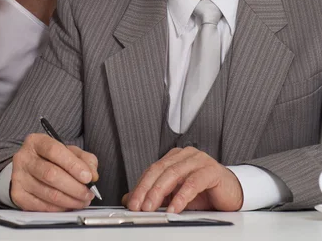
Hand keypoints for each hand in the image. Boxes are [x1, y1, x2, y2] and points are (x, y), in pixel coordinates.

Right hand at [10, 133, 98, 211]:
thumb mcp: (69, 151)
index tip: (88, 177)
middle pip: (51, 174)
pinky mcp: (17, 194)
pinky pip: (41, 206)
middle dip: (74, 187)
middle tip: (88, 193)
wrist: (29, 168)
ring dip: (70, 200)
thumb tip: (92, 175)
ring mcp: (18, 176)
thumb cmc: (52, 158)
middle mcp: (24, 157)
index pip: (54, 151)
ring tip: (82, 201)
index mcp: (36, 141)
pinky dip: (58, 208)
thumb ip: (84, 159)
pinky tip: (68, 205)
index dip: (73, 165)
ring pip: (48, 193)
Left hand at [126, 147, 242, 212]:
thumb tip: (130, 199)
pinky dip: (181, 196)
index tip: (131, 202)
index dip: (140, 185)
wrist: (232, 194)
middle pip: (160, 169)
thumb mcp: (175, 196)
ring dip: (159, 192)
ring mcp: (199, 160)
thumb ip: (156, 196)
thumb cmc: (205, 193)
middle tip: (138, 206)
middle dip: (146, 189)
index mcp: (175, 157)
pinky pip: (193, 182)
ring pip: (174, 173)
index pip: (153, 169)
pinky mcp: (211, 170)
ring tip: (151, 207)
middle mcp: (186, 155)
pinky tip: (174, 208)